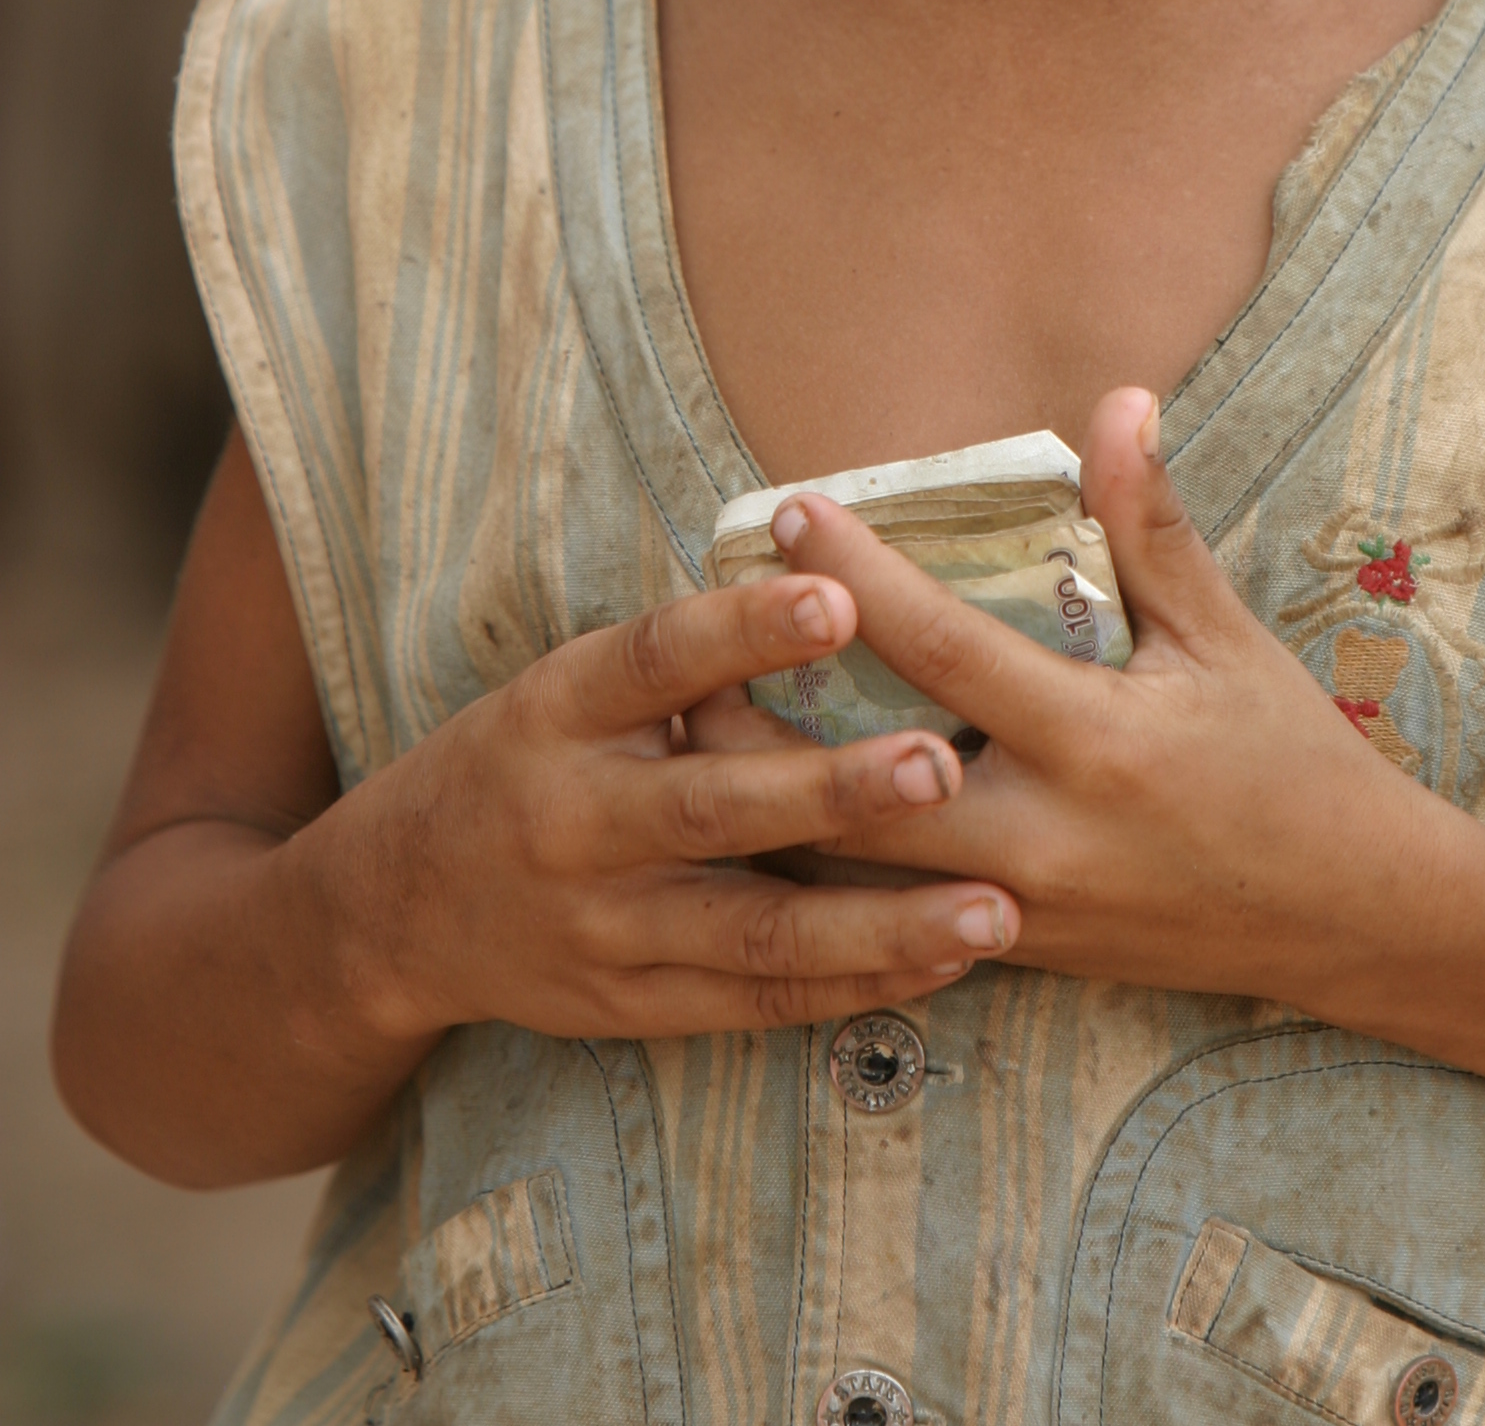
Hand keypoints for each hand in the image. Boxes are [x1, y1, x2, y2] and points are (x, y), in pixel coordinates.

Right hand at [318, 573, 1020, 1041]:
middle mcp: (578, 823)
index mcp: (560, 711)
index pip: (656, 657)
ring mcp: (606, 928)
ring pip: (759, 932)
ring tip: (991, 909)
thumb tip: (832, 580)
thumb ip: (680, 658)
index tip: (840, 595)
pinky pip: (760, 1002)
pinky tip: (945, 963)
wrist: (392, 910)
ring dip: (882, 924)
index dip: (746, 628)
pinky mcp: (633, 1007)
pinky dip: (858, 987)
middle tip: (940, 764)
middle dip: (834, 792)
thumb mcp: (566, 685)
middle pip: (717, 808)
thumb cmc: (522, 760)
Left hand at [729, 388, 1447, 1008]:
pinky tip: (764, 814)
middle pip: (857, 786)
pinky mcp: (1011, 953)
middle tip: (684, 646)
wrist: (1348, 919)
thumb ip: (1152, 526)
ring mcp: (1019, 911)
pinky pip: (888, 914)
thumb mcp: (1225, 637)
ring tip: (694, 729)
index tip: (791, 510)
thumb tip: (1118, 402)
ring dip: (770, 803)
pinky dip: (823, 863)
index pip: (944, 649)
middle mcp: (1042, 838)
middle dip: (763, 721)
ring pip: (853, 872)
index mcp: (1096, 742)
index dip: (859, 577)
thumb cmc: (1290, 759)